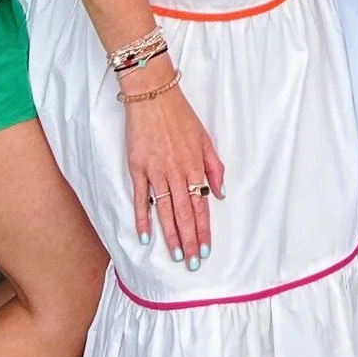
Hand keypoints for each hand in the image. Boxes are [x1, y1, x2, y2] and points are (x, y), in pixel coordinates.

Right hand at [122, 73, 224, 267]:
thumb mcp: (204, 137)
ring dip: (171, 235)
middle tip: (192, 262)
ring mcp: (156, 171)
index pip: (201, 204)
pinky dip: (143, 217)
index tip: (206, 248)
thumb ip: (213, 166)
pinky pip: (141, 197)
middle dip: (190, 240)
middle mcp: (176, 172)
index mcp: (194, 165)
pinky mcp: (137, 168)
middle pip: (185, 213)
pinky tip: (145, 235)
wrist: (153, 94)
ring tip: (176, 255)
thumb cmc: (180, 115)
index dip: (204, 229)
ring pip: (165, 210)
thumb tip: (219, 193)